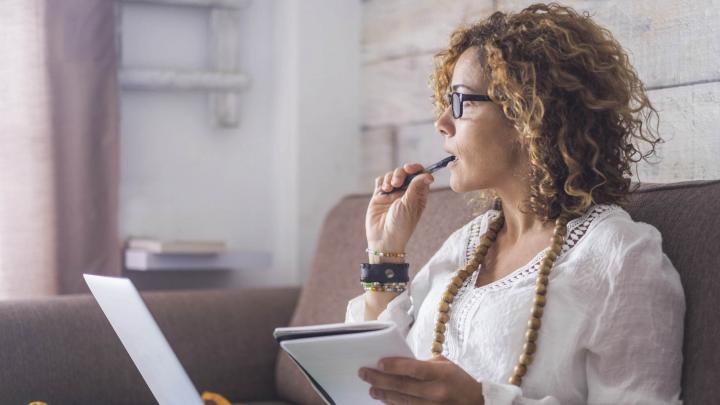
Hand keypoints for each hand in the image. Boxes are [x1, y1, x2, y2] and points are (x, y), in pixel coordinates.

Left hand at [358, 355, 484, 404]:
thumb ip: (423, 364)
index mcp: (441, 374)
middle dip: (380, 379)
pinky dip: (394, 404)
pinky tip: (384, 399)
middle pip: (403, 386)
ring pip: (402, 401)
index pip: (414, 369)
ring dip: (384, 394)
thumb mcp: (445, 365)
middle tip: (364, 374)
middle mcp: (436, 392)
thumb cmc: (458, 380)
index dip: (395, 366)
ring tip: (371, 388)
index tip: (378, 362)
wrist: (476, 403)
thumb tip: (398, 364)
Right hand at [366, 163, 434, 252]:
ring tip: (388, 189)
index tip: (409, 168)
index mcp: (418, 195)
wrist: (383, 238)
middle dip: (400, 173)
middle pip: (405, 172)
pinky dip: (382, 182)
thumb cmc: (401, 225)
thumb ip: (416, 187)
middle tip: (397, 183)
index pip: (420, 175)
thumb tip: (428, 174)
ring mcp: (392, 193)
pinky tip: (383, 191)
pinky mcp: (380, 195)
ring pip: (392, 174)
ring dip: (390, 178)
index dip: (416, 168)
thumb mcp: (410, 204)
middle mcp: (406, 192)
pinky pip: (381, 181)